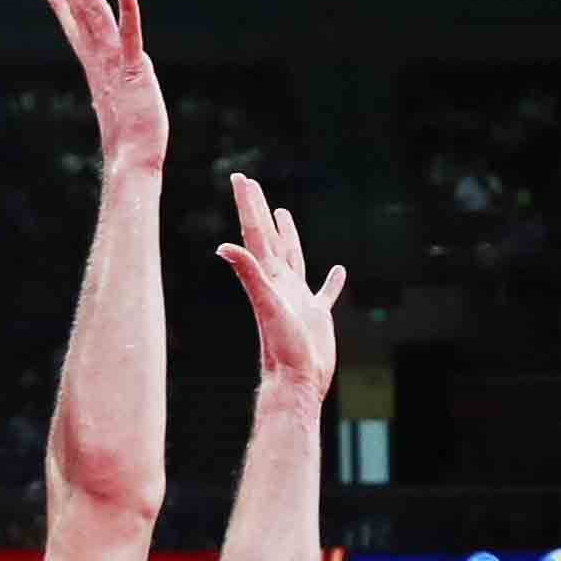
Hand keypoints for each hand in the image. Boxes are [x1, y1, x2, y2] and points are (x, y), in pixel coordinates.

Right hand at [39, 0, 163, 173]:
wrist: (132, 162)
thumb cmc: (130, 144)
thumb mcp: (117, 109)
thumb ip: (111, 94)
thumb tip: (106, 94)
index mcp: (96, 69)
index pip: (76, 29)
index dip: (62, 6)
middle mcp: (100, 60)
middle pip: (80, 11)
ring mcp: (115, 61)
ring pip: (95, 12)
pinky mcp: (134, 66)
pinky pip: (129, 30)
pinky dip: (126, 4)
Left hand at [217, 173, 342, 393]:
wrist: (297, 382)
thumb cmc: (282, 348)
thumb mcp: (266, 305)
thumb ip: (248, 274)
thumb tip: (222, 247)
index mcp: (268, 277)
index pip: (255, 233)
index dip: (248, 204)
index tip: (240, 178)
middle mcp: (280, 283)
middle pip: (269, 238)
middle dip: (260, 211)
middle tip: (251, 184)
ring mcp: (298, 298)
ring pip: (293, 257)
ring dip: (287, 235)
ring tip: (283, 215)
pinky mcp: (316, 315)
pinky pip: (325, 292)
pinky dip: (331, 281)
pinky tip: (338, 272)